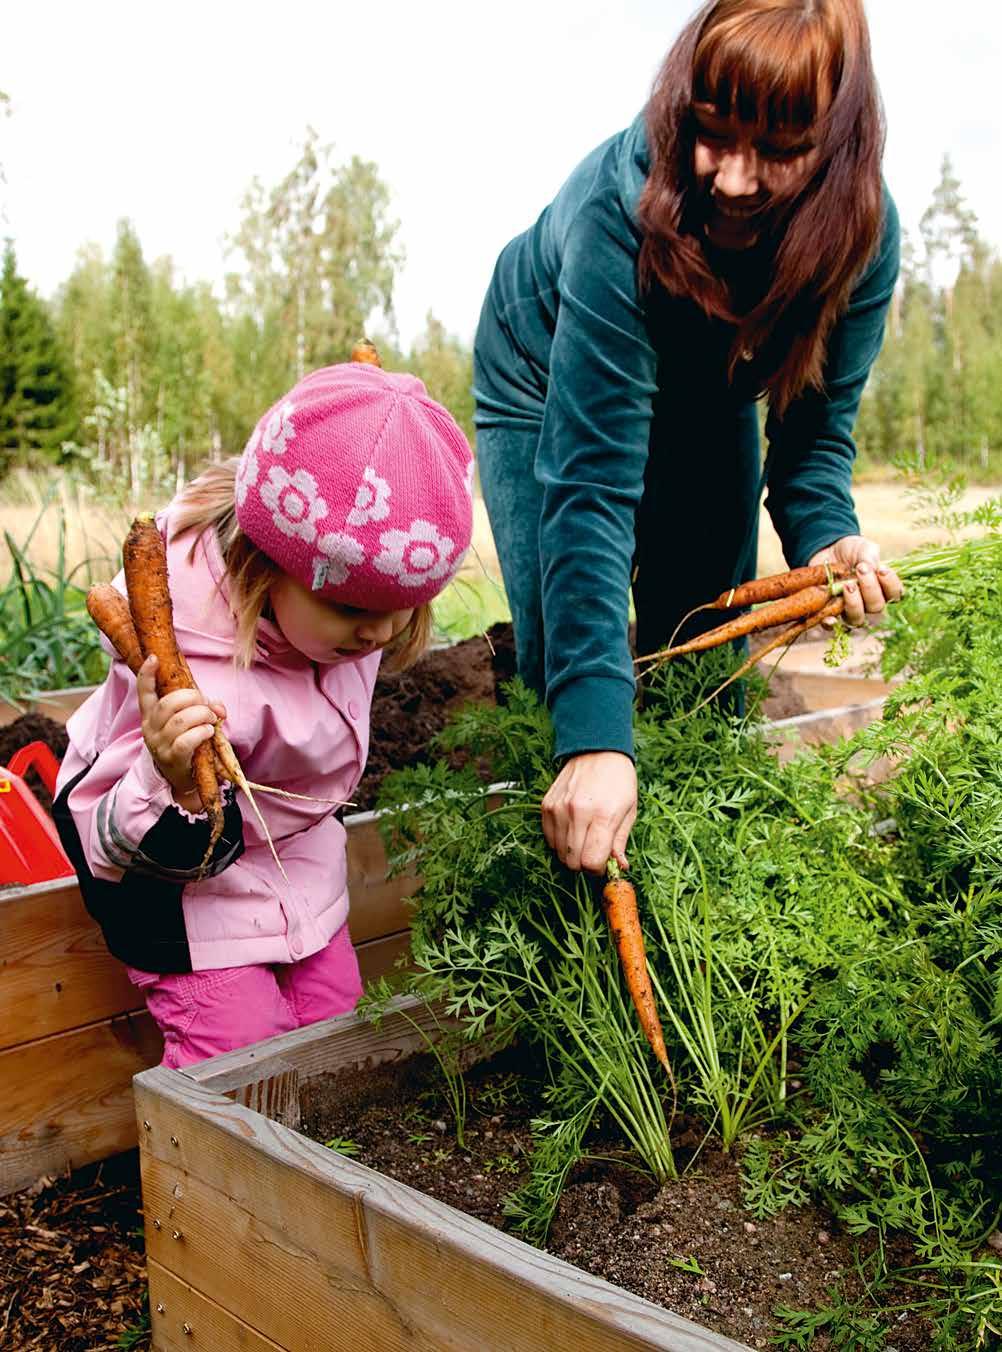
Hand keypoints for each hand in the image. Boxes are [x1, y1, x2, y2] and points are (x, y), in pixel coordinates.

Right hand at [137, 655, 225, 805]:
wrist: (181, 779)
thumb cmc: (186, 744)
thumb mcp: (190, 723)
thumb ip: (204, 707)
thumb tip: (219, 707)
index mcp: (151, 715)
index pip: (144, 692)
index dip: (146, 674)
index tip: (153, 658)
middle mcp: (150, 727)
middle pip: (169, 703)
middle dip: (194, 699)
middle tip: (207, 707)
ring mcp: (159, 743)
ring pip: (181, 720)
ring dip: (203, 715)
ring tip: (211, 720)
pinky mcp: (171, 758)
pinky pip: (186, 740)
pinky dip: (202, 732)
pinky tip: (209, 732)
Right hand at [541, 751, 636, 874]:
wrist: (597, 750)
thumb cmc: (618, 781)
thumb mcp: (630, 811)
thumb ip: (620, 841)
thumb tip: (619, 867)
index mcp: (603, 815)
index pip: (591, 862)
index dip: (598, 869)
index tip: (604, 863)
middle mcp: (577, 813)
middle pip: (573, 861)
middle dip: (584, 864)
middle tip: (594, 852)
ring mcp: (558, 809)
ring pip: (559, 852)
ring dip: (572, 852)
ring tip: (584, 837)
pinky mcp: (546, 806)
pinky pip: (549, 838)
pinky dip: (560, 841)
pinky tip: (572, 829)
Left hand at [808, 535, 902, 626]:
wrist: (827, 549)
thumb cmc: (852, 550)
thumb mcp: (864, 548)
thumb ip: (870, 557)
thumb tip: (870, 568)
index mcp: (883, 588)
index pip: (896, 595)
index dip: (891, 585)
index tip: (881, 569)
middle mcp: (869, 603)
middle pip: (877, 607)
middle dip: (870, 588)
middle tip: (860, 569)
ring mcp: (850, 609)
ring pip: (857, 618)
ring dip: (854, 603)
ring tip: (847, 585)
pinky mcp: (831, 612)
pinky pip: (832, 626)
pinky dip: (831, 623)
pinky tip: (830, 617)